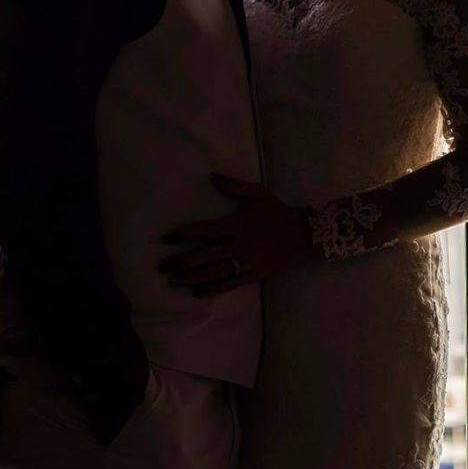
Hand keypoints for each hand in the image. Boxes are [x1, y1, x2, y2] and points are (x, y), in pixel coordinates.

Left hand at [160, 176, 313, 294]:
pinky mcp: (254, 276)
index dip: (184, 234)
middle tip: (162, 266)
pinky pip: (230, 285)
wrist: (305, 235)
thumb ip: (235, 185)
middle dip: (181, 262)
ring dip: (192, 278)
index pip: (205, 230)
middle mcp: (242, 245)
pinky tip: (197, 292)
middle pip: (205, 256)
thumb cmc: (278, 212)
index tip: (167, 237)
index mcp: (239, 225)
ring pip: (215, 273)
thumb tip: (212, 176)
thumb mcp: (259, 193)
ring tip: (173, 280)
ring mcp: (248, 263)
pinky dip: (212, 289)